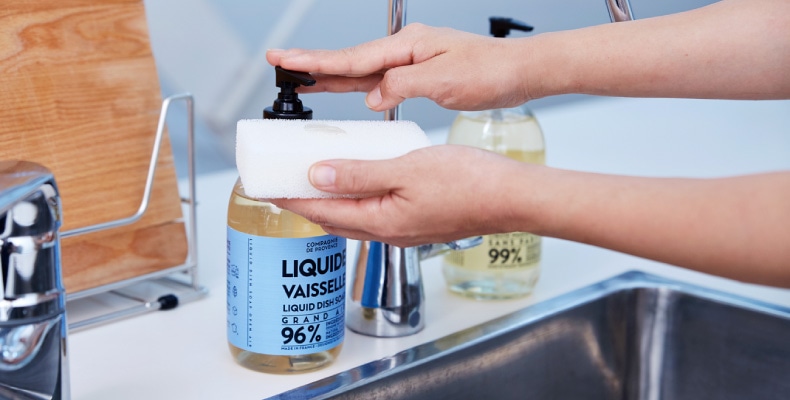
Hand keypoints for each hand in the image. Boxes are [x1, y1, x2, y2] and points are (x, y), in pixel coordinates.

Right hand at [266, 23, 536, 111]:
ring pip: (361, 71)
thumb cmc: (490, 71)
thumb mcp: (445, 81)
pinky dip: (358, 87)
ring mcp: (410, 63)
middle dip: (313, 64)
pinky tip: (349, 94)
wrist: (518, 72)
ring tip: (301, 79)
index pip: (352, 58)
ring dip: (331, 76)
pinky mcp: (417, 76)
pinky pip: (378, 81)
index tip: (287, 61)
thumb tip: (373, 95)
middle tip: (280, 64)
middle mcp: (404, 52)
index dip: (317, 63)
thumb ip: (403, 86)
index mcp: (407, 47)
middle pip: (349, 60)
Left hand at [272, 145, 539, 246]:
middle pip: (333, 218)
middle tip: (284, 183)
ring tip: (315, 178)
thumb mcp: (405, 169)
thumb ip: (359, 173)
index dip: (290, 200)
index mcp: (381, 221)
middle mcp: (389, 231)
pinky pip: (375, 212)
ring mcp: (404, 228)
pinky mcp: (418, 221)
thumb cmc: (469, 185)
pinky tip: (361, 180)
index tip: (267, 189)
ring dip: (330, 201)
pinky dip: (357, 198)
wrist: (511, 197)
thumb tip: (317, 175)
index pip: (321, 212)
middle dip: (304, 203)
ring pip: (354, 216)